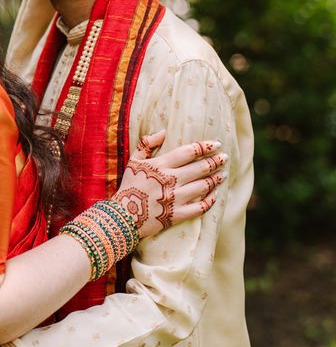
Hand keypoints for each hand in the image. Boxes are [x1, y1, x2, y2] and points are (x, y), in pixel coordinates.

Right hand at [112, 130, 226, 238]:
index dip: (204, 146)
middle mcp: (170, 180)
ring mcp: (175, 198)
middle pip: (200, 168)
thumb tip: (164, 131)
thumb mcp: (134, 160)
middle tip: (225, 157)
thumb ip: (147, 143)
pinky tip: (214, 196)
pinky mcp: (176, 214)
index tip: (216, 143)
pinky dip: (209, 202)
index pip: (189, 152)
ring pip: (202, 187)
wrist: (123, 215)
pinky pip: (199, 208)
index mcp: (161, 165)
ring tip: (223, 174)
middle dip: (215, 161)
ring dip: (215, 179)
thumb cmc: (129, 185)